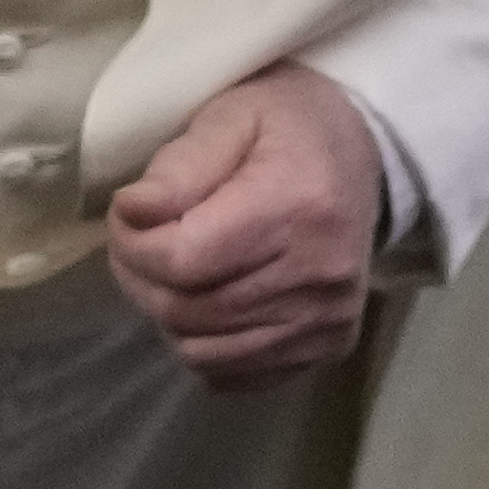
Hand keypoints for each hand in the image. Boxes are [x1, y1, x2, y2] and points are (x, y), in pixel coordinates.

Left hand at [106, 64, 381, 392]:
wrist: (363, 153)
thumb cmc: (288, 125)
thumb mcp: (230, 115)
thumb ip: (181, 167)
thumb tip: (133, 214)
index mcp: (299, 204)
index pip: (184, 260)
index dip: (133, 246)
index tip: (124, 217)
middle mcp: (322, 273)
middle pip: (189, 311)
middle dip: (139, 279)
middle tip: (134, 243)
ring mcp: (329, 319)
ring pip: (203, 351)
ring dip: (165, 315)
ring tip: (167, 271)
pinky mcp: (329, 345)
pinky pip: (236, 373)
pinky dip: (203, 345)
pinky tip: (204, 302)